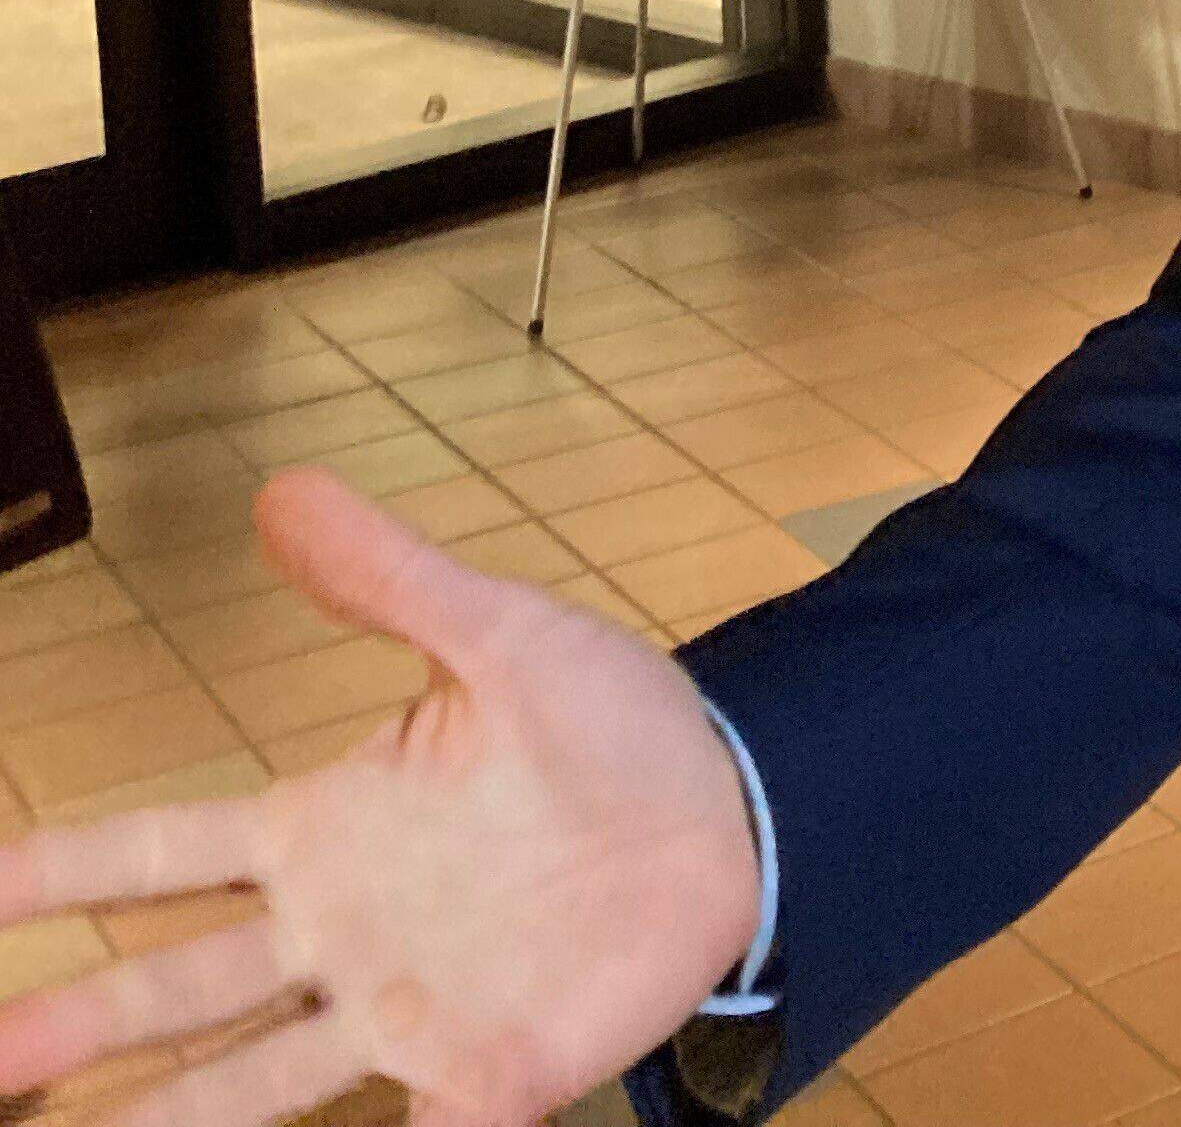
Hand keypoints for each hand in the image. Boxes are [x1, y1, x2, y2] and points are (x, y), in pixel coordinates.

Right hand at [0, 469, 756, 1126]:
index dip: (57, 873)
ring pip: (252, 1085)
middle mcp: (340, 934)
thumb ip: (391, 580)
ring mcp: (406, 1010)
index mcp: (326, 832)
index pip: (160, 850)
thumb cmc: (615, 729)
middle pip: (174, 989)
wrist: (737, 805)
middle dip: (76, 1025)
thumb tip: (285, 492)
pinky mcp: (490, 1070)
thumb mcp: (502, 637)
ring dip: (166, 1119)